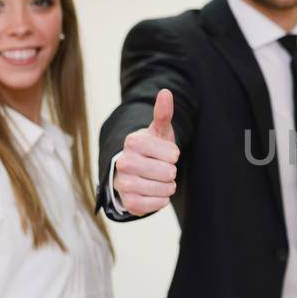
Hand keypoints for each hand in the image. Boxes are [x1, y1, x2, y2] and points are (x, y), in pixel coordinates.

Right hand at [114, 89, 179, 215]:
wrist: (134, 173)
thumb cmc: (151, 150)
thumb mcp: (158, 131)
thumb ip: (163, 113)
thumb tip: (165, 92)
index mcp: (132, 142)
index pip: (172, 154)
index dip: (173, 155)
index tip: (164, 154)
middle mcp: (124, 162)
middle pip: (168, 173)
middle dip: (171, 172)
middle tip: (160, 169)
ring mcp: (123, 183)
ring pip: (164, 189)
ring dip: (168, 187)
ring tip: (159, 181)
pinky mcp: (128, 203)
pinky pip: (156, 205)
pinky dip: (161, 200)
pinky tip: (154, 193)